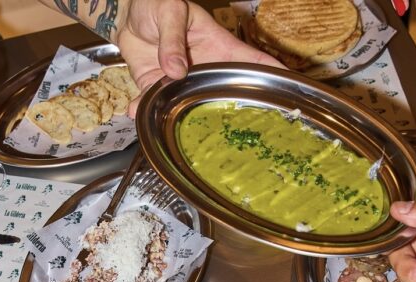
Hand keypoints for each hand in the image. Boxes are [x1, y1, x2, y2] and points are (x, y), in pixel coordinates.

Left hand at [116, 0, 282, 115]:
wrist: (127, 14)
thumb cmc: (156, 3)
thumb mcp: (169, 11)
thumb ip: (173, 39)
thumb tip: (177, 71)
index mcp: (218, 46)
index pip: (253, 61)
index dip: (273, 76)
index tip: (289, 94)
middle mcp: (203, 68)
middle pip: (225, 93)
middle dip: (234, 111)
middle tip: (242, 130)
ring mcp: (180, 81)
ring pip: (190, 105)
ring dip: (187, 119)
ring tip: (188, 134)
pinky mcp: (156, 87)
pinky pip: (153, 103)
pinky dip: (145, 109)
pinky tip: (138, 113)